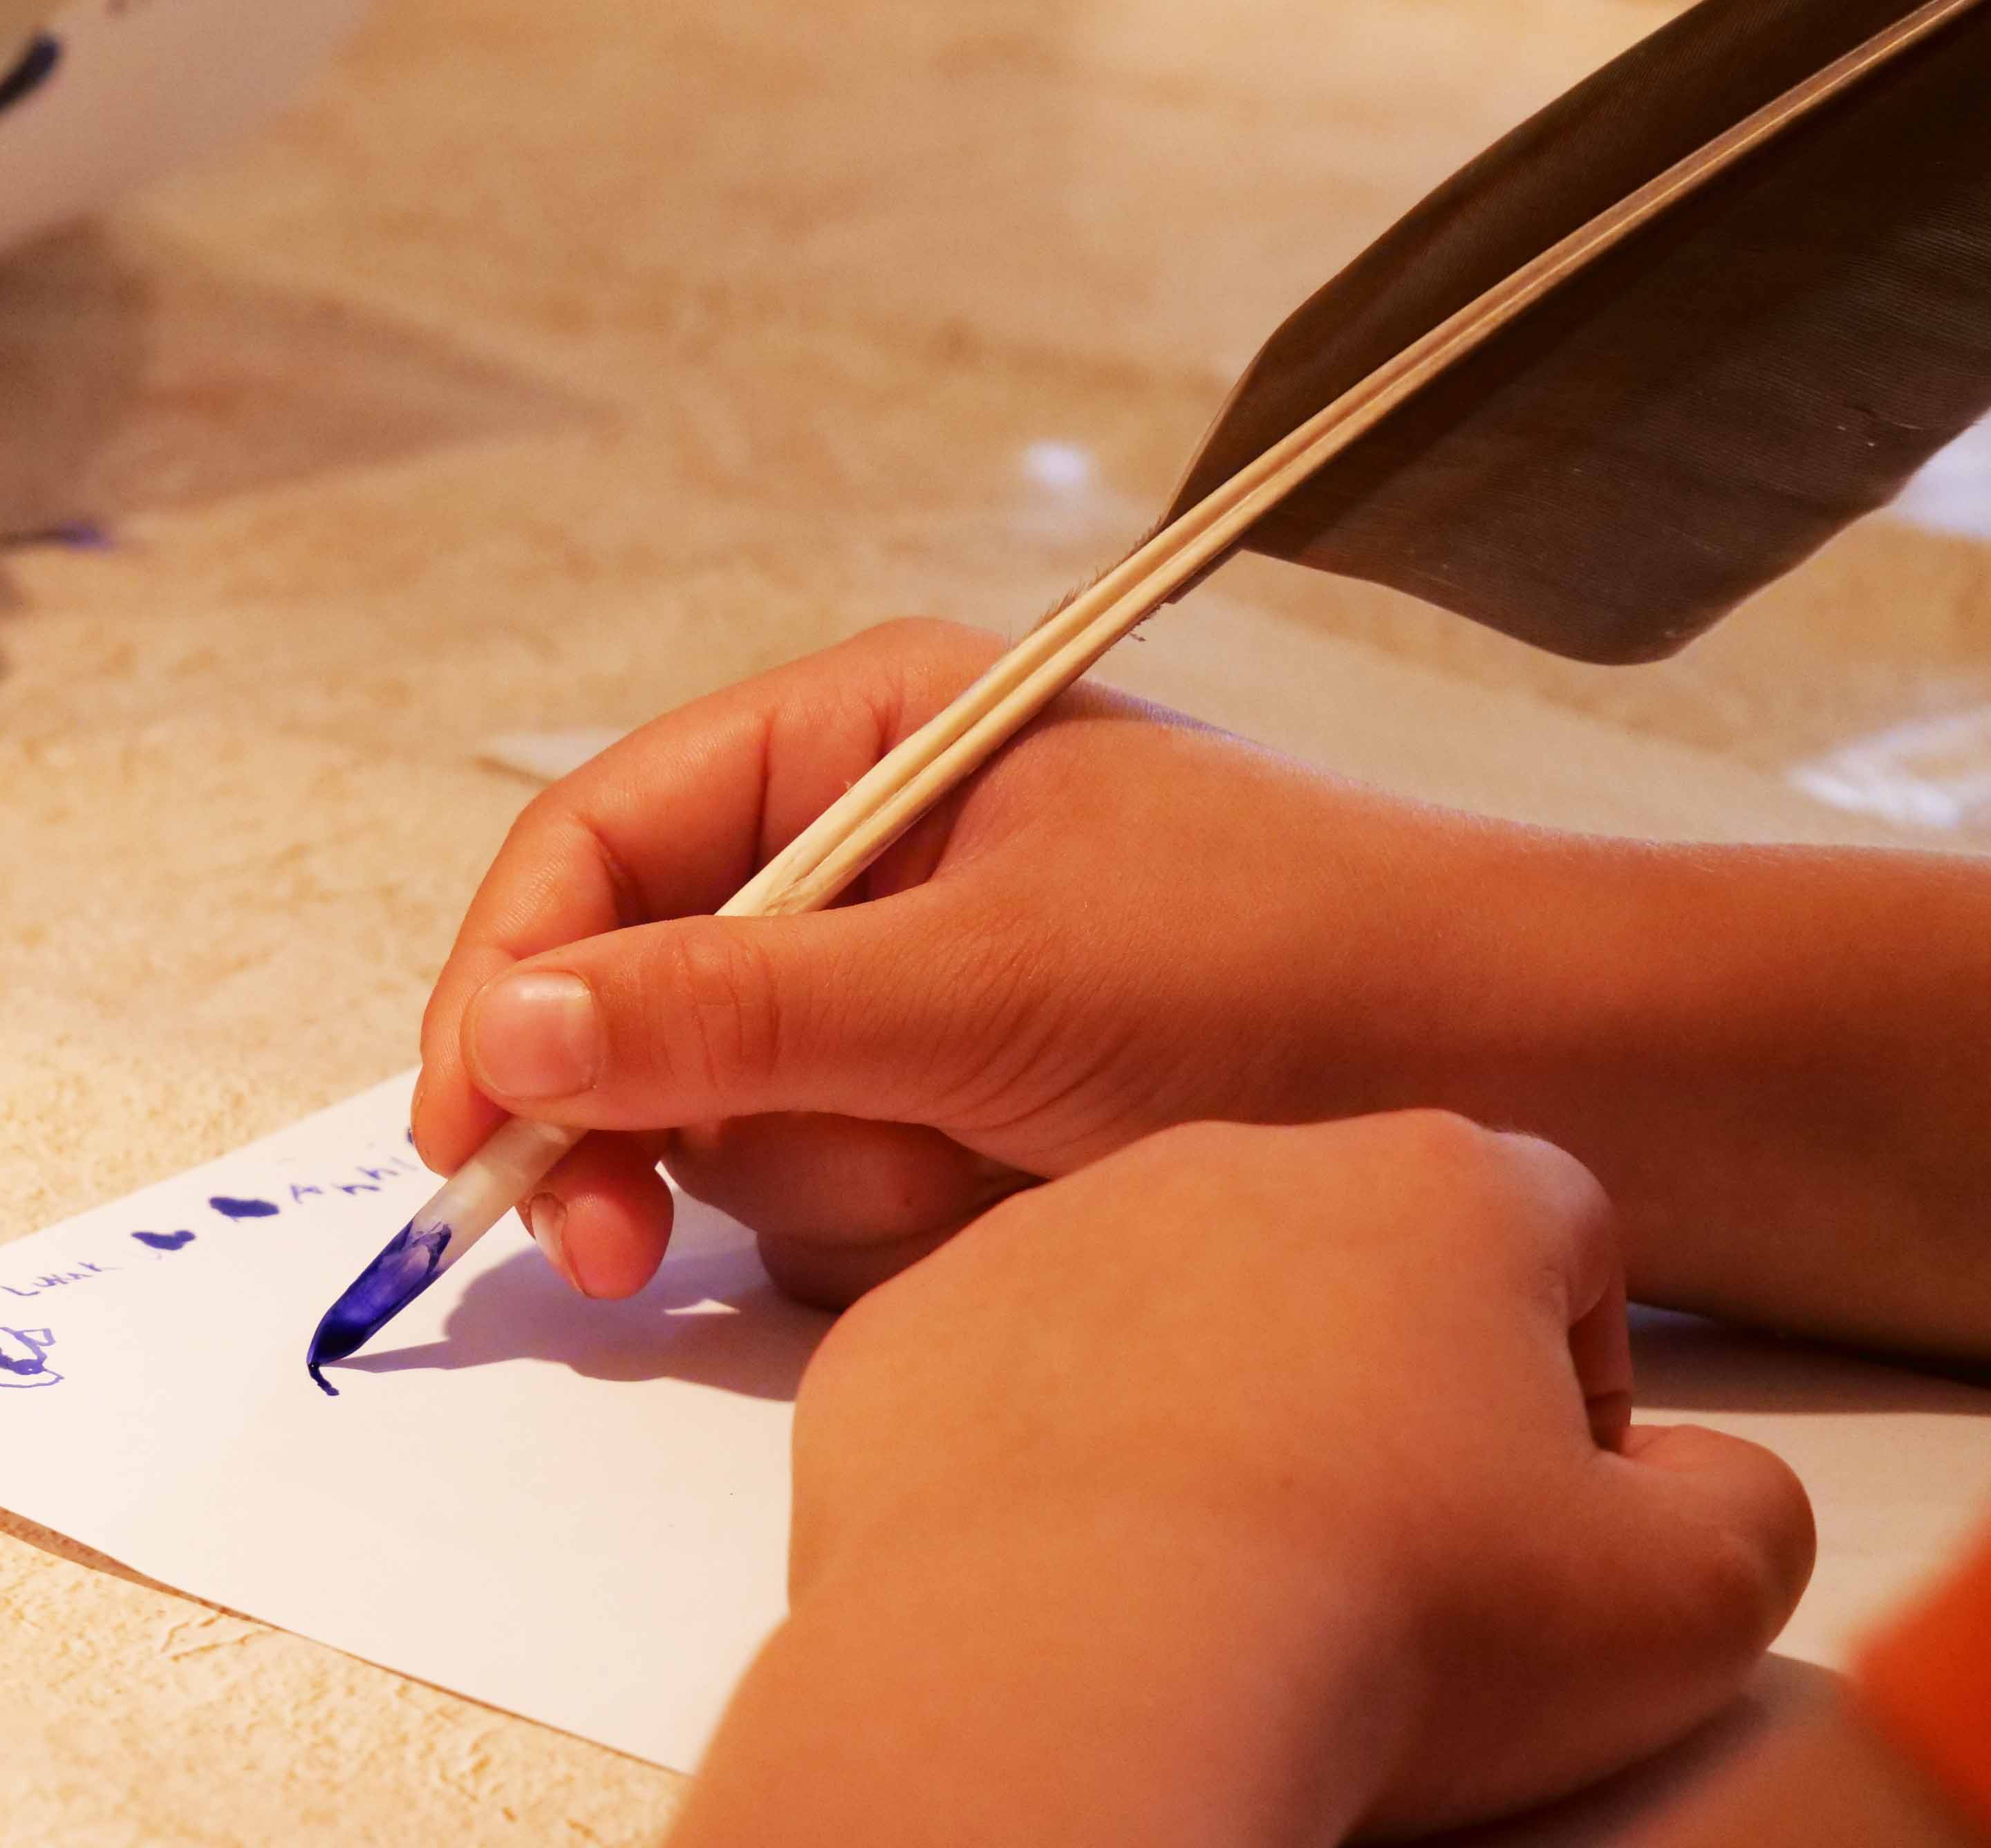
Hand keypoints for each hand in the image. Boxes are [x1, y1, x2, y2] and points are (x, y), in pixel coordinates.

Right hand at [414, 618, 1522, 1304]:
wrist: (1526, 1076)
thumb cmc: (1280, 967)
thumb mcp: (989, 982)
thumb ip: (740, 1011)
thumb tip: (509, 1029)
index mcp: (867, 738)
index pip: (606, 839)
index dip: (509, 980)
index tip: (464, 1136)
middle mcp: (871, 850)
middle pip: (641, 989)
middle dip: (646, 1118)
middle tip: (621, 1251)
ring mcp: (917, 986)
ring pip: (740, 1115)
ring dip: (825, 1174)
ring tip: (971, 1174)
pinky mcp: (967, 1102)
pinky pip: (841, 1182)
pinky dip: (901, 1216)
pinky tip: (1013, 1199)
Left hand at [669, 1114, 1816, 1847]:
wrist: (1072, 1673)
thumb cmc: (1385, 1620)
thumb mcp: (1682, 1606)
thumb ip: (1737, 1511)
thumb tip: (1692, 1482)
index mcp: (1439, 1189)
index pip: (1555, 1234)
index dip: (1573, 1370)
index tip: (1544, 1494)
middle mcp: (1232, 1163)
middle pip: (1346, 1248)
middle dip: (1376, 1370)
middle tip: (1374, 1538)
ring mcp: (1050, 1232)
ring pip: (1161, 1294)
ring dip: (1198, 1396)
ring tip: (1207, 1560)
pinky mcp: (911, 1328)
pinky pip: (1001, 1366)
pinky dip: (1039, 1446)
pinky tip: (1068, 1559)